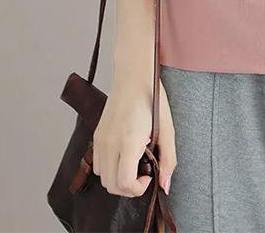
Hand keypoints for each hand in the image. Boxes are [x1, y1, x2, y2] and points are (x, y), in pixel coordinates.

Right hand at [92, 79, 176, 196]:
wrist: (133, 76)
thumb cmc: (152, 99)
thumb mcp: (167, 129)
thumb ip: (168, 159)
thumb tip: (165, 186)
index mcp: (128, 141)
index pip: (124, 183)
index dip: (138, 188)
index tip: (149, 176)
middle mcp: (110, 143)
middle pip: (111, 186)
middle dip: (129, 188)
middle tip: (143, 173)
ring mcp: (100, 139)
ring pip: (102, 177)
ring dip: (117, 179)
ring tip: (134, 163)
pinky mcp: (97, 135)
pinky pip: (98, 164)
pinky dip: (109, 168)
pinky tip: (124, 155)